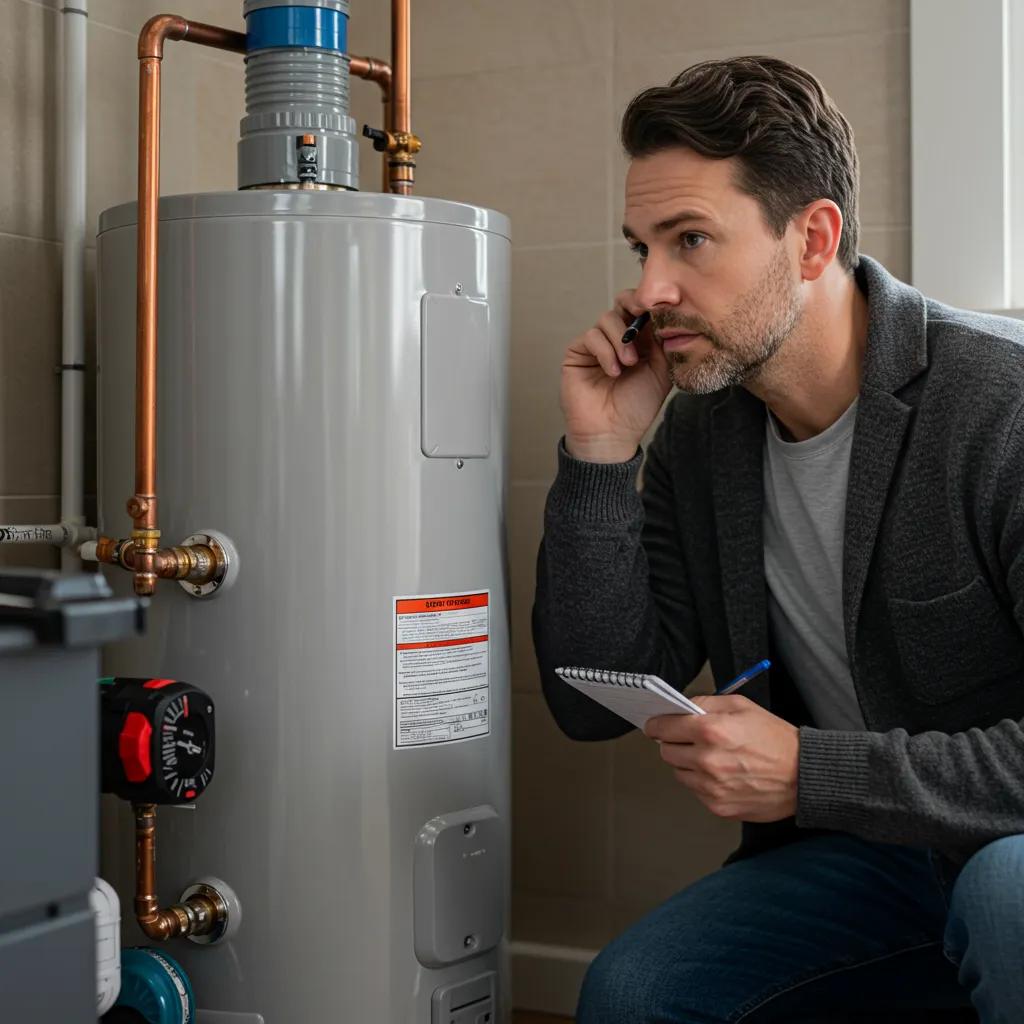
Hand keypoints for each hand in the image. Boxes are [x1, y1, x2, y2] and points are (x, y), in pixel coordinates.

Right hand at [561, 289, 671, 462]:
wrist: (612, 433)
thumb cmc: (636, 408)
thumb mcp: (661, 372)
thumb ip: (663, 344)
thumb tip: (665, 316)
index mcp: (640, 340)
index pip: (643, 310)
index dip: (651, 305)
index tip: (661, 311)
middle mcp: (617, 338)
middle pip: (623, 303)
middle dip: (634, 308)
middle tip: (643, 319)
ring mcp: (597, 344)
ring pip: (607, 318)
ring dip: (621, 339)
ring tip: (628, 364)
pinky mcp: (578, 351)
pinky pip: (592, 336)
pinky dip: (605, 351)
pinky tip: (613, 371)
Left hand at [643, 695, 798, 822]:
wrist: (803, 776)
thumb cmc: (776, 739)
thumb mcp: (742, 706)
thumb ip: (707, 703)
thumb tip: (682, 708)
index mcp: (712, 731)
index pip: (664, 727)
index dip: (656, 725)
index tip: (654, 725)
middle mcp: (708, 760)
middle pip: (666, 752)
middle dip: (673, 743)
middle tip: (688, 740)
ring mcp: (712, 787)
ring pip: (679, 773)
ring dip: (687, 764)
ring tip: (711, 757)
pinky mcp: (718, 806)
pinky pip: (695, 791)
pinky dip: (702, 782)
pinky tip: (722, 774)